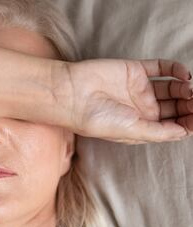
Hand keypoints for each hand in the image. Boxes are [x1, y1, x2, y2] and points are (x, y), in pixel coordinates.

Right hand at [64, 58, 191, 143]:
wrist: (72, 94)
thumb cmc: (95, 119)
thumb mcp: (131, 132)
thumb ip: (159, 132)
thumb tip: (184, 132)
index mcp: (140, 127)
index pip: (171, 126)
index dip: (188, 123)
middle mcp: (141, 109)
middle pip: (175, 107)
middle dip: (190, 106)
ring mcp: (139, 89)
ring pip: (172, 88)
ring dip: (186, 89)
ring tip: (192, 89)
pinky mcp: (135, 70)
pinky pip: (161, 68)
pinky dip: (176, 69)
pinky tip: (184, 75)